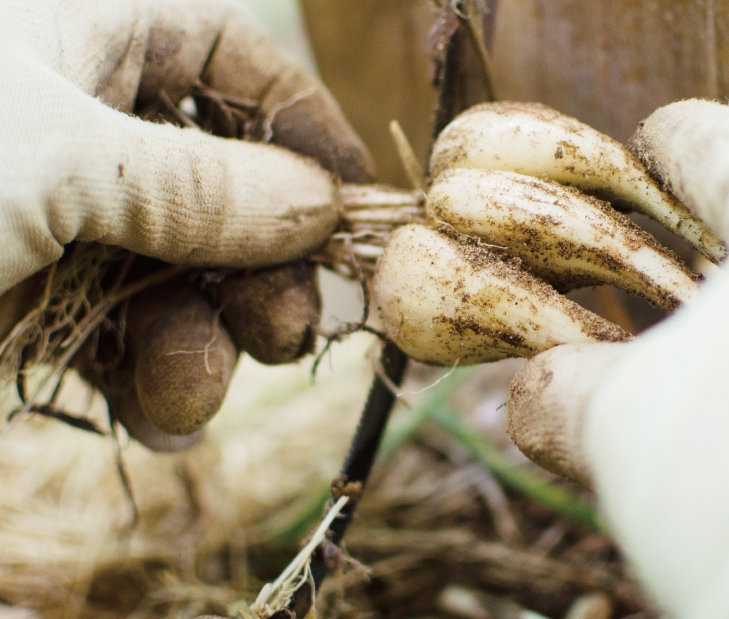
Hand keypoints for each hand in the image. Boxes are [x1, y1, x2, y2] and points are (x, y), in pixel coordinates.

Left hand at [0, 0, 371, 449]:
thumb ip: (200, 184)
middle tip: (291, 330)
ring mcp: (56, 214)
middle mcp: (78, 116)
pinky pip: (127, 332)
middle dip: (262, 264)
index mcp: (81, 29)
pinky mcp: (30, 300)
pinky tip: (156, 418)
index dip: (307, 127)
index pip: (235, 57)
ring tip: (191, 391)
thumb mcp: (52, 163)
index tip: (358, 207)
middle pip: (228, 181)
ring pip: (185, 270)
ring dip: (206, 341)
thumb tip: (316, 206)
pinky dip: (153, 380)